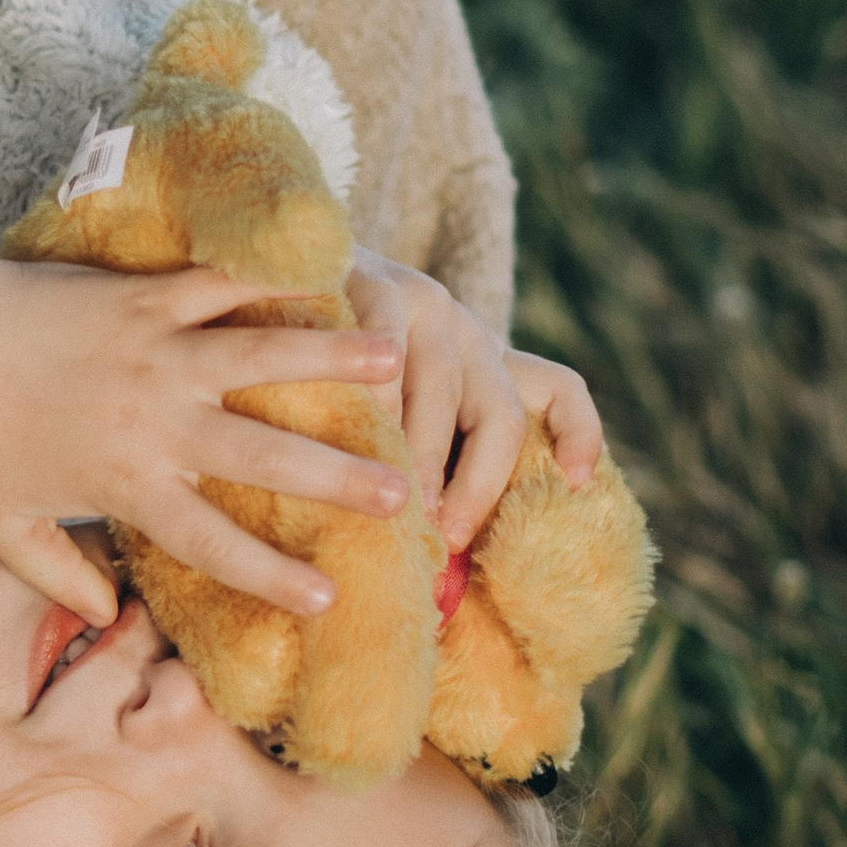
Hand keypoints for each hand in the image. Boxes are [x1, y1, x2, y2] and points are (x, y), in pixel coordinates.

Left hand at [0, 235, 411, 626]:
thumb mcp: (1, 528)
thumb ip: (56, 577)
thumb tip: (108, 613)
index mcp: (125, 486)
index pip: (213, 544)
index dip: (272, 577)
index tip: (328, 599)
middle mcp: (153, 423)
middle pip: (261, 458)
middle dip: (335, 481)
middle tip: (400, 497)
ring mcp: (153, 354)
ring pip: (258, 357)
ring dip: (329, 359)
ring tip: (392, 359)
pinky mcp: (142, 297)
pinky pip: (218, 284)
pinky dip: (268, 277)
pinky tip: (319, 271)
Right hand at [345, 250, 604, 548]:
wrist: (266, 276)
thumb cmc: (326, 369)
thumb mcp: (388, 403)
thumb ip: (421, 454)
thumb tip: (440, 570)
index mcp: (481, 360)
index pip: (560, 389)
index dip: (579, 434)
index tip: (579, 484)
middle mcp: (465, 330)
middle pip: (501, 416)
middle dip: (475, 487)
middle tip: (438, 537)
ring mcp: (423, 302)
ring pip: (441, 396)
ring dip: (419, 458)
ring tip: (389, 501)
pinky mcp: (375, 285)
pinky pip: (383, 357)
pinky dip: (371, 402)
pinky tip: (344, 431)